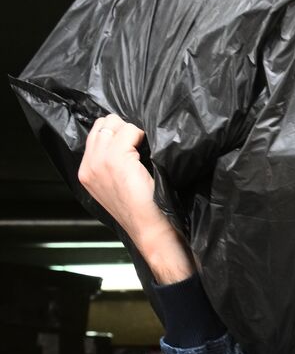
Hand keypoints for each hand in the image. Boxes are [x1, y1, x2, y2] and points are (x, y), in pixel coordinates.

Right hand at [77, 113, 193, 283]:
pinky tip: (149, 152)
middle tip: (139, 144)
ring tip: (143, 149)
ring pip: (114, 124)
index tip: (132, 144)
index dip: (116, 133)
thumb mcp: (115, 187)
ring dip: (132, 131)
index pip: (95, 134)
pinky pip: (130, 130)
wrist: (149, 229)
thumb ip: (109, 165)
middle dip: (123, 128)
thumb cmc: (141, 211)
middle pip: (102, 124)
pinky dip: (141, 136)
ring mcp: (100, 160)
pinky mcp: (117, 159)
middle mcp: (88, 165)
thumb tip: (124, 143)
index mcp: (85, 172)